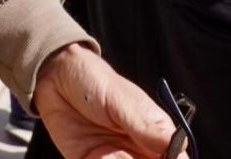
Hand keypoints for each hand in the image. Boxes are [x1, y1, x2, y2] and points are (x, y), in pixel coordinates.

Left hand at [33, 44, 176, 158]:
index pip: (176, 158)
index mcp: (156, 133)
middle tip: (120, 154)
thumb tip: (174, 145)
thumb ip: (143, 124)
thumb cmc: (94, 81)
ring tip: (106, 151)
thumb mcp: (119, 99)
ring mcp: (116, 158)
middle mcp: (139, 150)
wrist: (55, 79)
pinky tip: (94, 154)